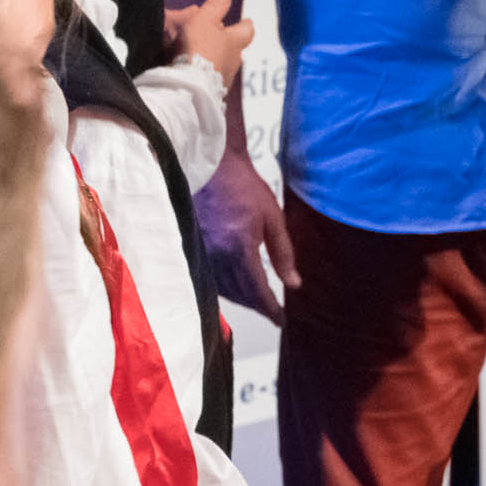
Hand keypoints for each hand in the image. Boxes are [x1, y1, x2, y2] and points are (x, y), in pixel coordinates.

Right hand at [163, 0, 255, 86]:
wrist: (191, 87)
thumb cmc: (199, 50)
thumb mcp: (205, 20)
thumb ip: (215, 7)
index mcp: (235, 42)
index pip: (247, 30)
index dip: (244, 24)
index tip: (246, 21)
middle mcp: (234, 62)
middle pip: (235, 49)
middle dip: (226, 42)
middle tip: (217, 36)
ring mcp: (224, 79)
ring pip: (222, 64)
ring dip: (214, 58)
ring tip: (200, 54)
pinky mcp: (212, 93)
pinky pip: (211, 80)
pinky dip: (205, 73)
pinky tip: (193, 73)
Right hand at [196, 149, 298, 324]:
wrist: (212, 166)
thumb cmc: (244, 187)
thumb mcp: (273, 218)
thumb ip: (283, 253)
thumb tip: (293, 283)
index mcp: (239, 248)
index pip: (256, 290)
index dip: (269, 309)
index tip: (280, 320)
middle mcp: (216, 255)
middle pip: (239, 294)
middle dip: (257, 306)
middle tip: (273, 312)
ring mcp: (200, 252)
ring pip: (222, 289)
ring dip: (242, 299)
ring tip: (259, 301)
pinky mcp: (192, 247)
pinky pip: (209, 277)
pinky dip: (225, 287)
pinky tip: (236, 286)